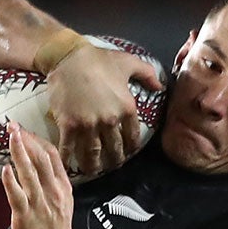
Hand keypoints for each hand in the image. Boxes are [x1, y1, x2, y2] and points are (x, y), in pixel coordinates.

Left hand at [2, 123, 77, 228]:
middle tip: (13, 126)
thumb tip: (35, 164)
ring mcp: (40, 204)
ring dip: (19, 152)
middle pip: (41, 159)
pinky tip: (5, 169)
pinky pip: (18, 196)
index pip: (52, 156)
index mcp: (62, 187)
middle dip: (26, 139)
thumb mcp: (62, 202)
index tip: (25, 130)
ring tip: (10, 136)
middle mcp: (53, 193)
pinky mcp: (26, 217)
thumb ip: (51, 183)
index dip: (38, 140)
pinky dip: (11, 181)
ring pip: (30, 173)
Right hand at [43, 42, 161, 179]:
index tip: (126, 153)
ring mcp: (88, 125)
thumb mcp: (128, 62)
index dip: (130, 148)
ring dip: (93, 166)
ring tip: (92, 171)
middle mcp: (110, 120)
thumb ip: (147, 74)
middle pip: (114, 149)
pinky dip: (67, 160)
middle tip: (110, 166)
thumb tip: (160, 86)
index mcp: (126, 108)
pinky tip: (67, 167)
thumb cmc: (99, 59)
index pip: (132, 137)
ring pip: (93, 153)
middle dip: (113, 160)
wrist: (69, 57)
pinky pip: (69, 149)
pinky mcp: (69, 125)